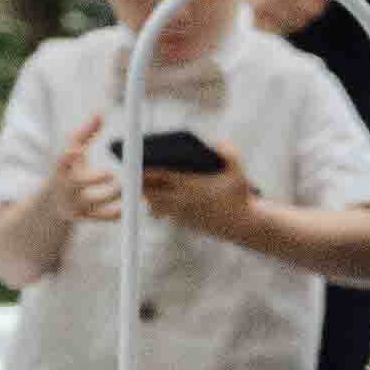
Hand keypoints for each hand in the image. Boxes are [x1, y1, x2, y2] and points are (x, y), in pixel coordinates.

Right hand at [49, 112, 126, 229]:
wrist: (54, 203)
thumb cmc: (68, 170)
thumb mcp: (71, 150)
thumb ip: (85, 132)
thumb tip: (101, 112)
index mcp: (61, 169)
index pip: (62, 162)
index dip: (68, 157)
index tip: (77, 150)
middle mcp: (67, 188)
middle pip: (79, 185)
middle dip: (96, 179)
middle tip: (113, 174)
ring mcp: (76, 204)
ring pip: (95, 204)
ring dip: (113, 195)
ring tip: (125, 187)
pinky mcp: (87, 217)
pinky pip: (104, 217)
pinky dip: (118, 212)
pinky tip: (129, 205)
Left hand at [134, 150, 256, 245]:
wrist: (242, 225)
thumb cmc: (240, 194)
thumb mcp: (239, 169)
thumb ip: (229, 151)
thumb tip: (213, 144)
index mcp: (190, 186)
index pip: (159, 176)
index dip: (143, 168)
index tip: (130, 160)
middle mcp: (181, 201)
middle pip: (150, 191)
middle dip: (139, 182)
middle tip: (127, 170)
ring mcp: (180, 214)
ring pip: (154, 205)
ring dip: (147, 195)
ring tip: (137, 182)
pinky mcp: (182, 223)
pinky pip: (163, 212)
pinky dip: (156, 204)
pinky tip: (152, 194)